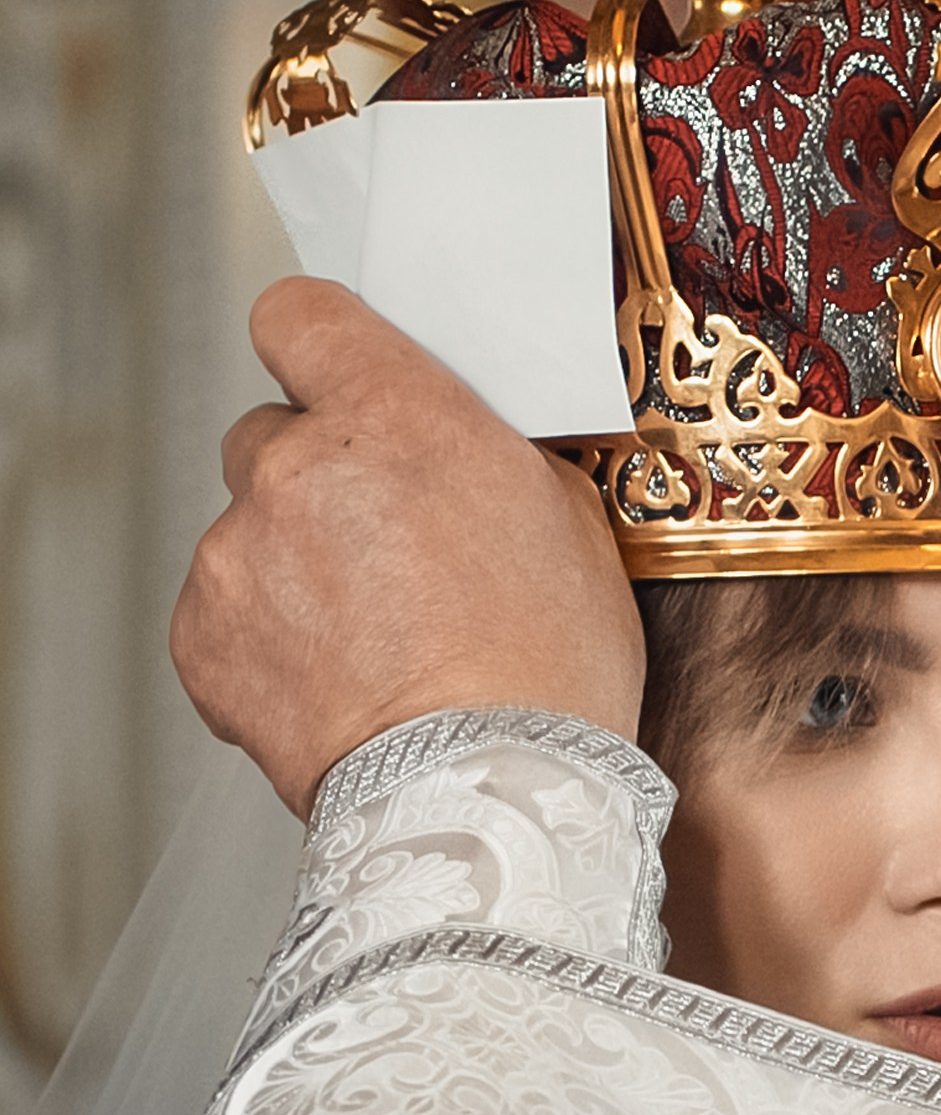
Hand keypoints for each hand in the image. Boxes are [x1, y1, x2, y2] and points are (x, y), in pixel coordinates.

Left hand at [173, 278, 645, 817]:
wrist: (485, 798)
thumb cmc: (545, 670)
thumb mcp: (565, 519)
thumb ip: (482, 454)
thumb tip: (453, 447)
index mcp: (392, 415)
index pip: (300, 316)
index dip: (319, 344)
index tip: (335, 372)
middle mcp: (296, 469)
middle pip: (269, 432)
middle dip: (317, 476)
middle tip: (383, 542)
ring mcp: (236, 555)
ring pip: (246, 531)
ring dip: (293, 565)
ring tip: (372, 635)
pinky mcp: (201, 639)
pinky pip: (222, 612)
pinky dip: (264, 638)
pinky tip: (335, 677)